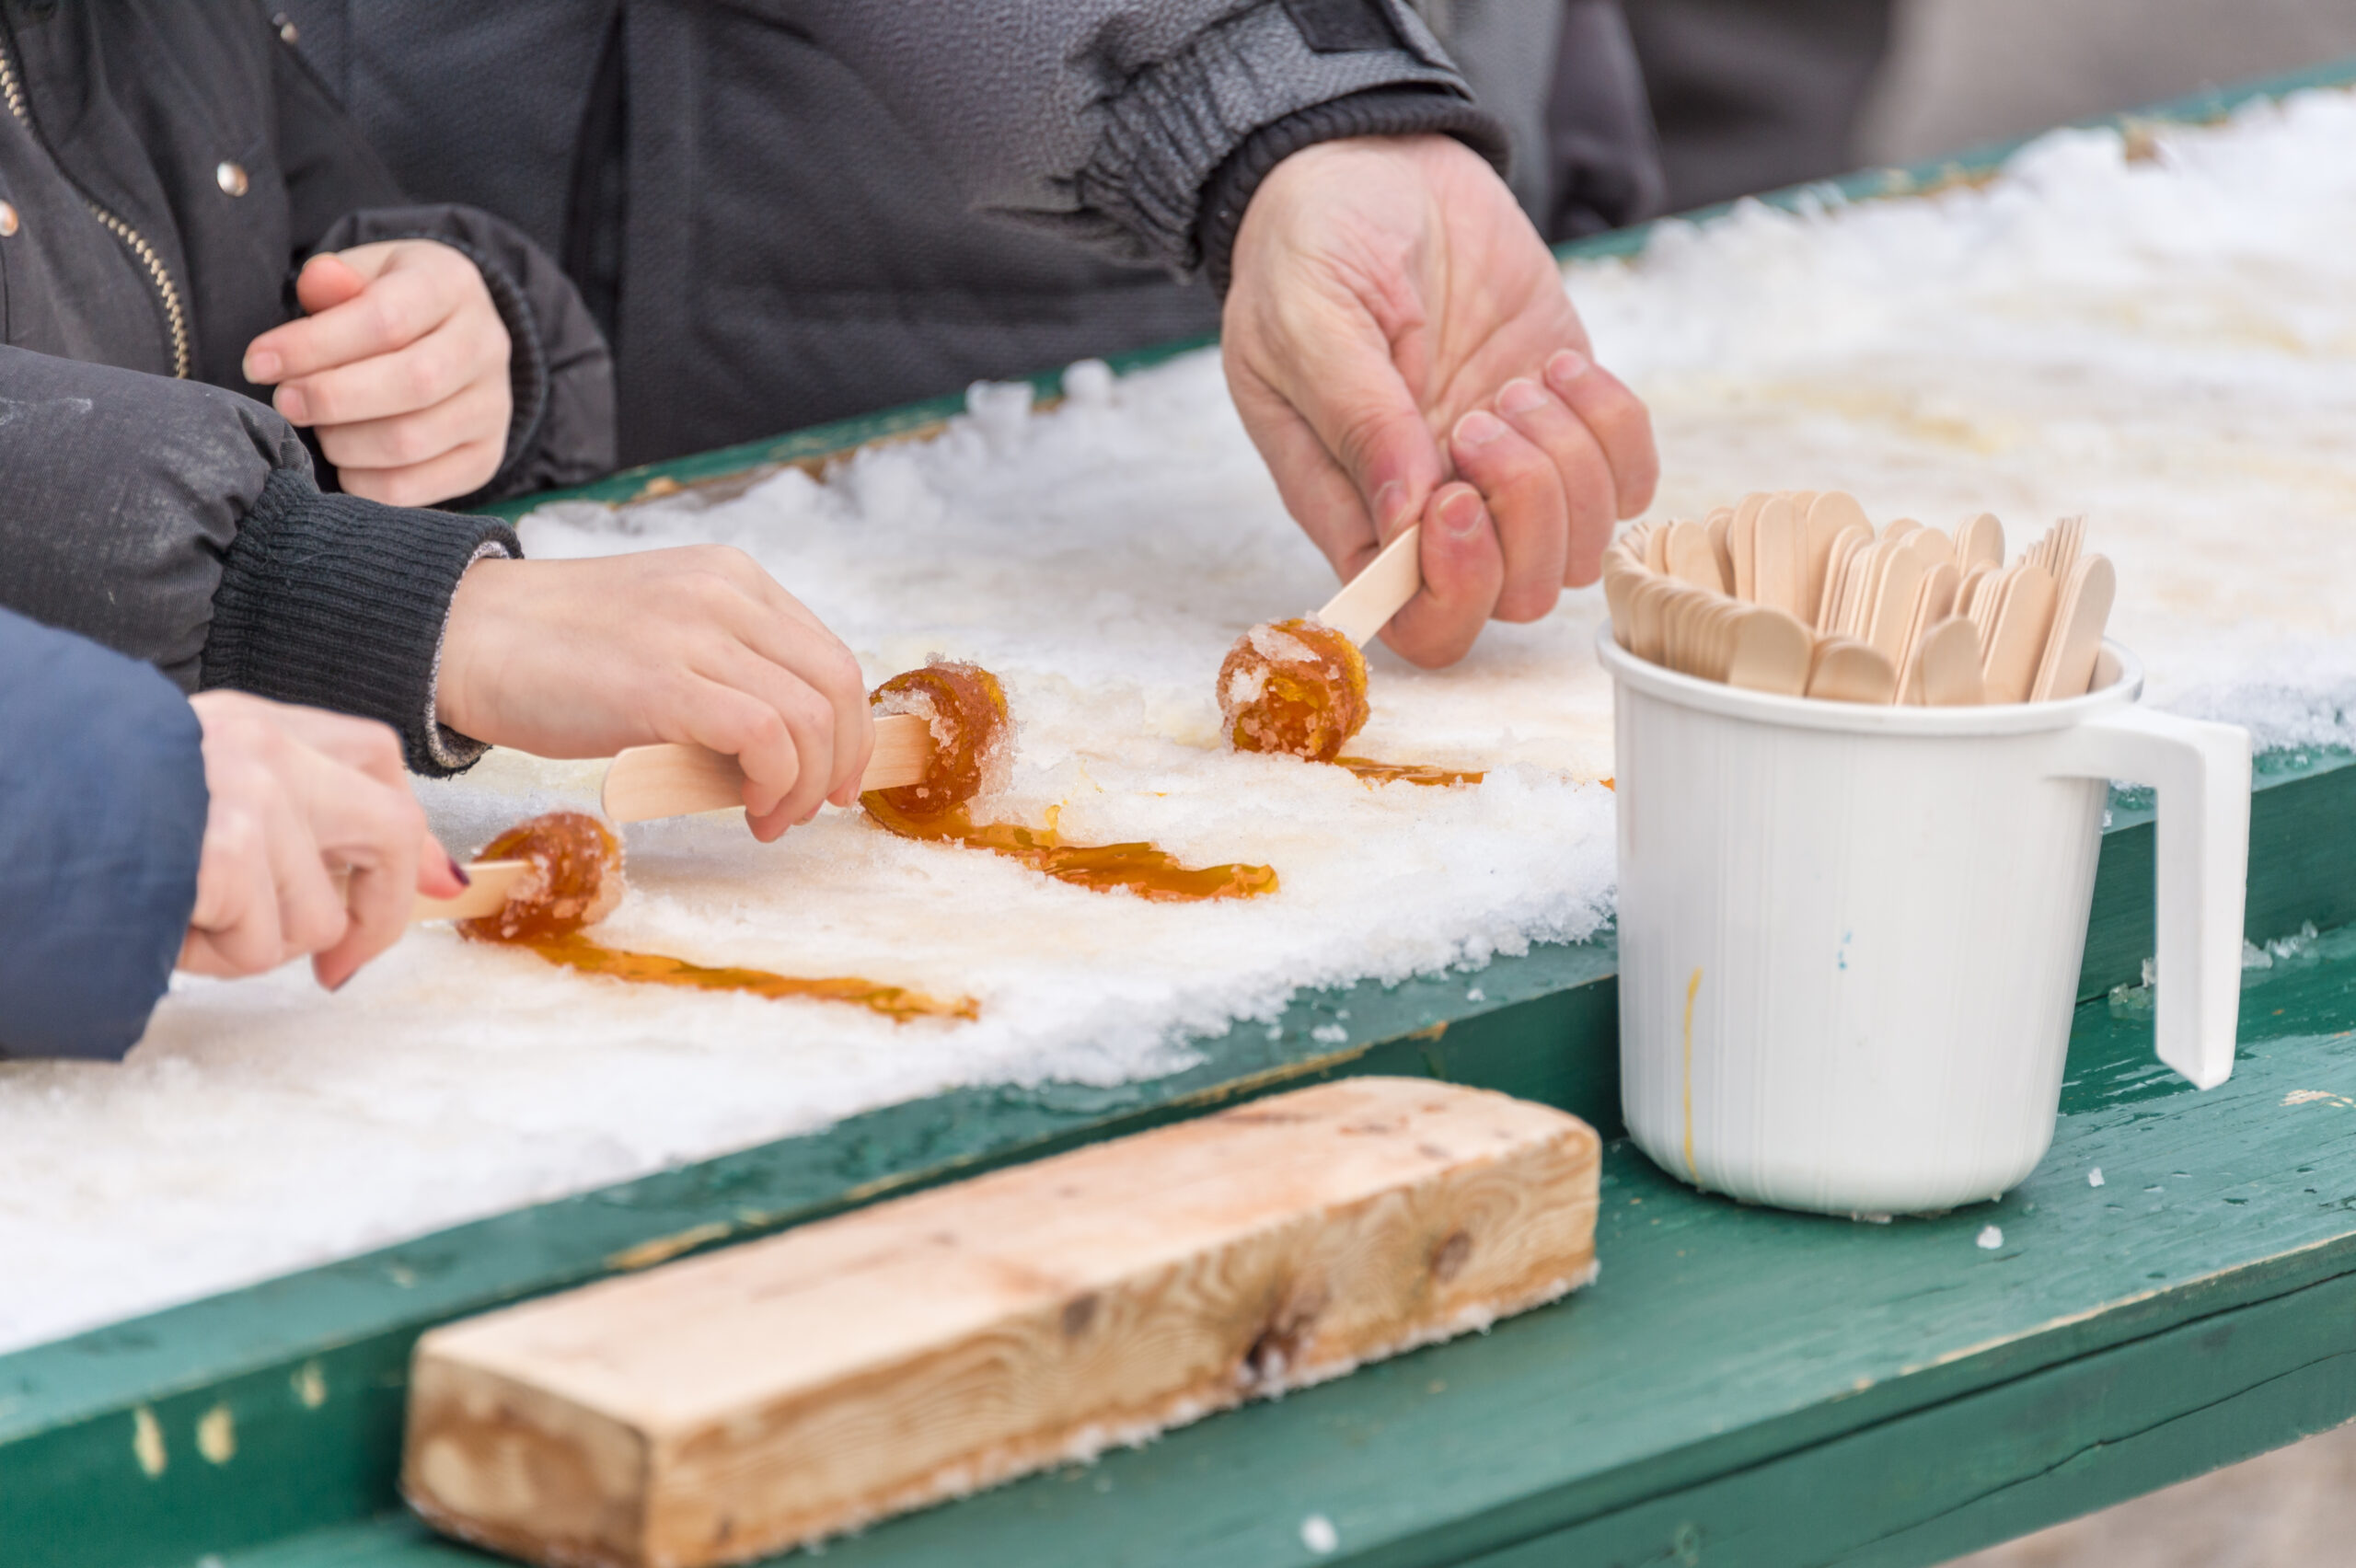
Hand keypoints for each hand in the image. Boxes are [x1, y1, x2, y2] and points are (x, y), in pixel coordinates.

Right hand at [181, 692, 462, 988]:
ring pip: (318, 917)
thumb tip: (407, 876)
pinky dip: (205, 958)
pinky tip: (159, 925)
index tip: (435, 885)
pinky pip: (257, 947)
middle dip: (379, 913)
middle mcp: (264, 746)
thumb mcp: (169, 781)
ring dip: (250, 946)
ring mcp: (254, 794)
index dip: (411, 830)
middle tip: (336, 969)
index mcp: (248, 721)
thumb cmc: (69, 810)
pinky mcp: (228, 851)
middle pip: (391, 830)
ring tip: (180, 920)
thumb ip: (271, 811)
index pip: (372, 756)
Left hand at [242, 240, 512, 506]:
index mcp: (453, 286)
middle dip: (331, 398)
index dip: (314, 346)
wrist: (454, 340)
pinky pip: (417, 489)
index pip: (386, 320)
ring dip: (344, 442)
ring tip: (318, 428)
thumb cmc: (390, 304)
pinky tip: (344, 461)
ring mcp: (494, 409)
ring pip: (411, 441)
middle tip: (285, 402)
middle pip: (412, 383)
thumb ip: (336, 280)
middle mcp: (487, 347)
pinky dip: (364, 482)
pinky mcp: (484, 458)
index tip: (258, 363)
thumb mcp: (364, 274)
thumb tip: (319, 283)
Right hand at [434, 548, 874, 840]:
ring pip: (812, 716)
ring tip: (770, 817)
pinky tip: (747, 808)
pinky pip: (766, 736)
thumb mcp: (663, 641)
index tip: (835, 778)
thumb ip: (725, 676)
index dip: (848, 728)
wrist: (461, 637)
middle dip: (842, 760)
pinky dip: (775, 783)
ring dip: (806, 785)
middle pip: (837, 684)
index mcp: (733, 579)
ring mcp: (697, 632)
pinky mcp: (664, 681)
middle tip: (813, 809)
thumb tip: (784, 759)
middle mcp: (726, 594)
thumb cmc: (553, 656)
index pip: (829, 656)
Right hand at [1222, 134, 1658, 666]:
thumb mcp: (1306, 317)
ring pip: (1579, 547)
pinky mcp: (1566, 420)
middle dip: (1524, 515)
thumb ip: (1355, 419)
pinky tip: (1559, 369)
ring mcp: (1507, 469)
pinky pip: (1630, 478)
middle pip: (1514, 596)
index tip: (1452, 495)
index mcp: (1353, 507)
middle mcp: (1434, 509)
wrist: (1373, 164)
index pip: (1416, 621)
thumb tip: (1408, 517)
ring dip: (1568, 467)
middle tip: (1485, 415)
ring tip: (1518, 385)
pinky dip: (1614, 428)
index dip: (1452, 588)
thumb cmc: (1313, 243)